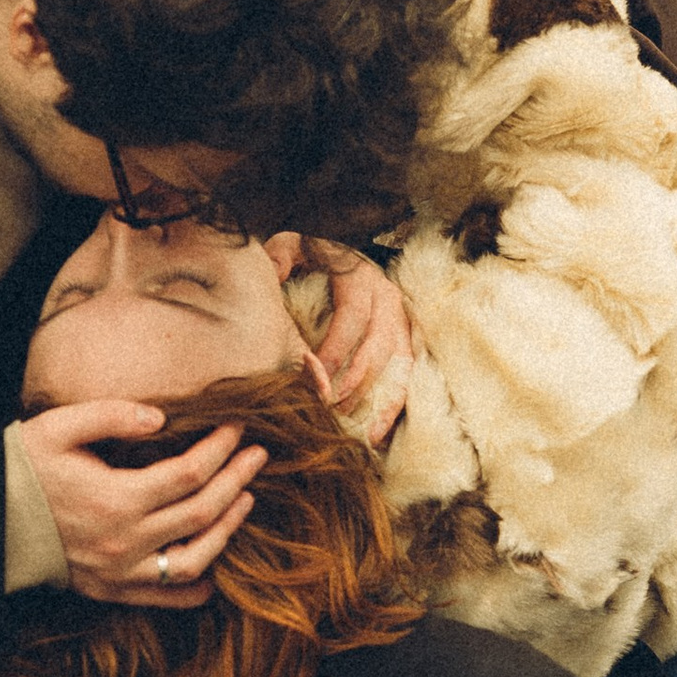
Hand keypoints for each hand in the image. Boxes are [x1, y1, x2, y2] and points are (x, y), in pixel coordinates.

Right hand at [17, 399, 267, 606]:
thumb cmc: (24, 467)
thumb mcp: (60, 427)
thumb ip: (112, 415)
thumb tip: (160, 418)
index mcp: (116, 498)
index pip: (189, 472)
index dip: (220, 449)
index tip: (237, 428)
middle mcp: (126, 541)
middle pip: (202, 513)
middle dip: (237, 481)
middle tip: (258, 456)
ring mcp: (121, 572)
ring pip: (194, 559)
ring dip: (228, 530)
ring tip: (245, 500)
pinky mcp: (112, 590)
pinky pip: (166, 597)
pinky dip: (197, 587)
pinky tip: (216, 569)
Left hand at [296, 240, 413, 444]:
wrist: (343, 244)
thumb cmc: (313, 252)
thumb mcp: (294, 244)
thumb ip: (279, 258)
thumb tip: (269, 280)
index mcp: (361, 277)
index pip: (351, 318)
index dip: (336, 351)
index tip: (315, 378)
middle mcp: (388, 297)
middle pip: (380, 345)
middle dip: (357, 381)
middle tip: (333, 408)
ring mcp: (401, 319)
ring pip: (401, 365)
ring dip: (382, 399)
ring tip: (363, 432)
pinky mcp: (405, 338)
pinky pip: (407, 376)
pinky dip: (395, 405)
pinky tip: (377, 432)